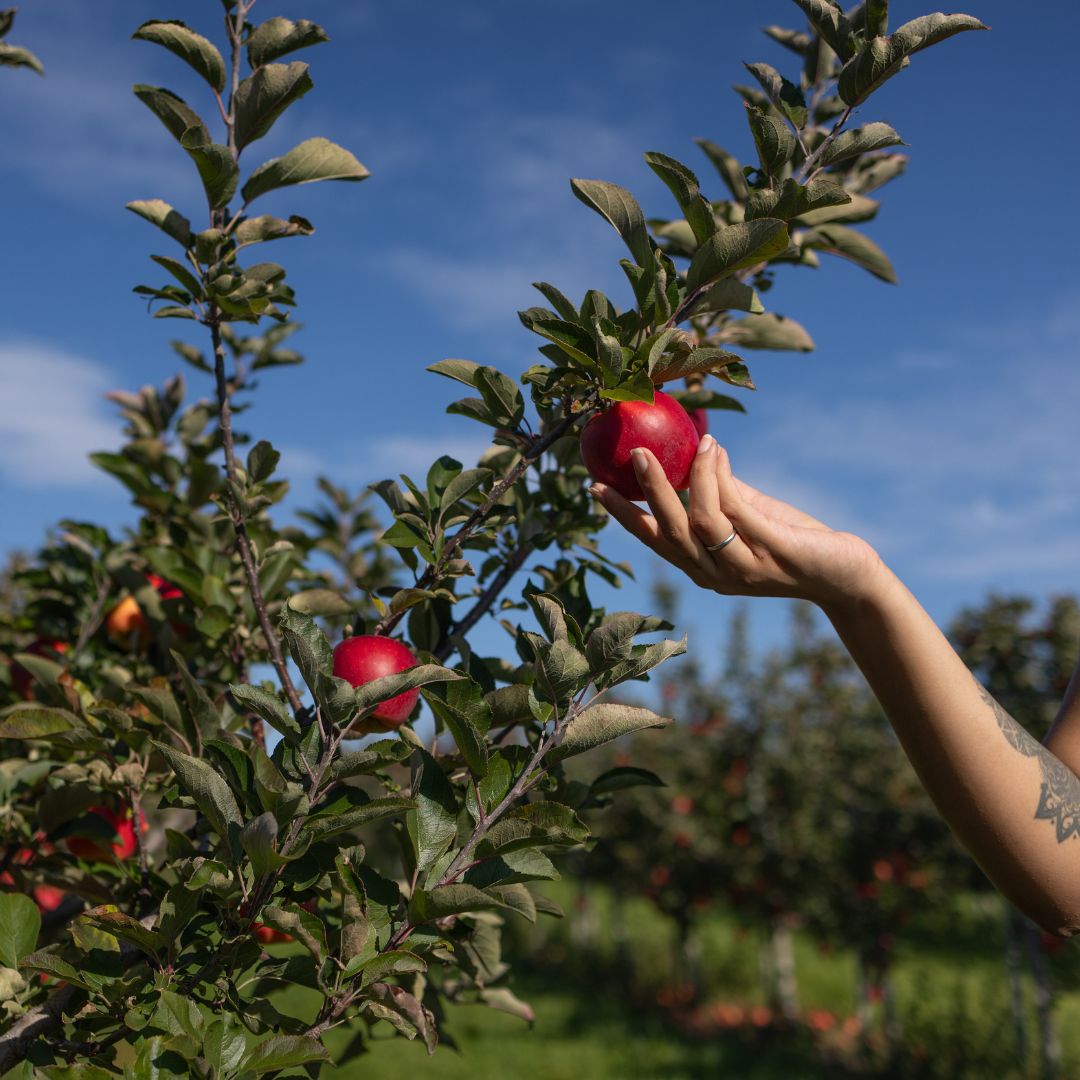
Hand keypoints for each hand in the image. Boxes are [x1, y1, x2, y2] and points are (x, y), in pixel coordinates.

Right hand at [589, 434, 883, 612]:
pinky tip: (720, 452)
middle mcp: (716, 575)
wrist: (847, 576)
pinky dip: (724, 478)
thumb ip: (724, 494)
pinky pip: (738, 513)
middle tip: (637, 453)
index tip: (596, 486)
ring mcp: (744, 569)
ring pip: (701, 522)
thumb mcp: (751, 517)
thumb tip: (699, 453)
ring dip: (694, 477)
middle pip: (670, 532)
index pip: (654, 540)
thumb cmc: (796, 543)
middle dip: (650, 491)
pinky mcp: (774, 554)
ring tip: (696, 441)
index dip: (623, 515)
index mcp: (703, 568)